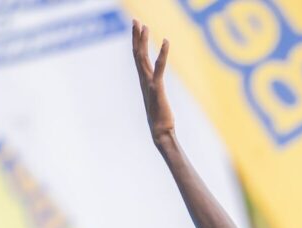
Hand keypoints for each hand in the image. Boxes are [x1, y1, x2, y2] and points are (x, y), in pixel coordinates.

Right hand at [131, 19, 173, 144]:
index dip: (137, 42)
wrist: (160, 132)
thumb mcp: (157, 102)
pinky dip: (162, 53)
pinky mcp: (157, 88)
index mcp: (144, 81)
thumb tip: (156, 91)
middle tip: (136, 21)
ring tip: (144, 26)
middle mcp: (144, 80)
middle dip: (137, 36)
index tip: (137, 29)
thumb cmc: (160, 120)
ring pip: (143, 57)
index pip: (138, 58)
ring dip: (144, 41)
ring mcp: (149, 83)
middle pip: (137, 53)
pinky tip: (166, 41)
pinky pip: (160, 67)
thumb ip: (156, 93)